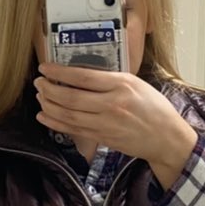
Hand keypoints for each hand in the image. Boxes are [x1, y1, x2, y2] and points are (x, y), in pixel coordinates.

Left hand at [34, 62, 197, 189]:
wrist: (165, 137)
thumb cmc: (154, 108)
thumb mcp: (136, 84)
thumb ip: (110, 79)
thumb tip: (80, 75)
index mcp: (121, 85)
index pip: (82, 77)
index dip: (59, 72)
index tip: (45, 67)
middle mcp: (112, 104)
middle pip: (71, 97)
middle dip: (49, 89)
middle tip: (39, 82)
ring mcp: (106, 123)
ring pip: (68, 115)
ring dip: (49, 105)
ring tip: (39, 97)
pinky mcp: (103, 137)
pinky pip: (73, 130)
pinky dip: (56, 123)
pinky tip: (44, 116)